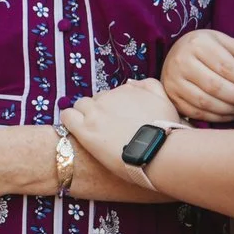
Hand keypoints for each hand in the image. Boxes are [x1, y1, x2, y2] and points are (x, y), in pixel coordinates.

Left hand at [60, 80, 181, 182]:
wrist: (159, 152)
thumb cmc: (166, 132)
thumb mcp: (165, 100)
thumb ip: (150, 85)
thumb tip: (130, 81)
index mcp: (127, 90)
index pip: (111, 94)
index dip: (112, 108)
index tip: (116, 121)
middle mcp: (110, 97)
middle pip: (96, 100)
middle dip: (98, 111)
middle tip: (106, 130)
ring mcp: (96, 112)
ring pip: (80, 105)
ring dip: (83, 115)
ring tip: (91, 131)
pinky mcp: (85, 129)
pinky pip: (67, 116)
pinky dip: (68, 120)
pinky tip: (74, 129)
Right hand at [162, 29, 233, 121]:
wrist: (175, 53)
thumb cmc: (205, 47)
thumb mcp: (224, 41)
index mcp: (198, 45)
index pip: (228, 67)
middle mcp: (182, 62)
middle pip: (217, 87)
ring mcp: (174, 82)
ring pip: (207, 103)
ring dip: (232, 110)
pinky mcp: (172, 98)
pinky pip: (198, 113)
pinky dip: (219, 118)